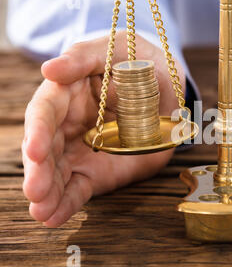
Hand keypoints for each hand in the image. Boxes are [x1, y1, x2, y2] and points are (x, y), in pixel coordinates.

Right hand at [22, 32, 184, 226]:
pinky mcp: (96, 170)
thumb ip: (82, 57)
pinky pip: (79, 187)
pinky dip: (67, 203)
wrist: (162, 83)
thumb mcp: (112, 48)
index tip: (37, 151)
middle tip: (36, 191)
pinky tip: (54, 218)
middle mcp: (66, 125)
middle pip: (47, 149)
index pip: (45, 113)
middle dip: (40, 172)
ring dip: (49, 194)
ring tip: (42, 211)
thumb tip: (49, 70)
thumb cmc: (134, 61)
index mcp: (66, 94)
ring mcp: (80, 150)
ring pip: (58, 173)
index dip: (38, 131)